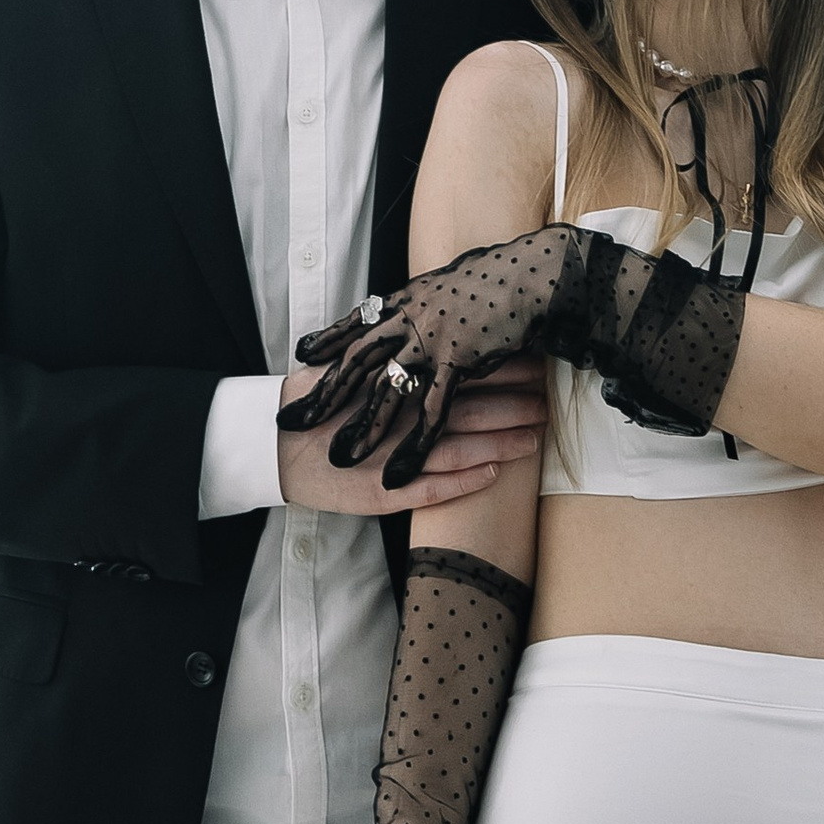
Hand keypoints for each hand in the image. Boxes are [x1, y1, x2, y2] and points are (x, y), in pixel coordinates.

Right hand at [276, 356, 545, 515]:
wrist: (274, 447)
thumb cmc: (318, 405)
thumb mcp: (356, 368)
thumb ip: (393, 355)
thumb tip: (436, 332)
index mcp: (395, 381)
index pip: (455, 368)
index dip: (493, 363)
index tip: (529, 353)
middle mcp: (398, 413)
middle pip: (465, 403)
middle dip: (510, 399)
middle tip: (548, 393)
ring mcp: (393, 453)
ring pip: (458, 443)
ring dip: (501, 438)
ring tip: (539, 433)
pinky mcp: (384, 491)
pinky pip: (431, 485)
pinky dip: (466, 480)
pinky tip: (498, 473)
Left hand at [280, 225, 590, 481]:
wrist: (531, 273)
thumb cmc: (497, 278)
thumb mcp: (450, 283)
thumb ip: (426, 301)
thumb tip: (412, 304)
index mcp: (408, 299)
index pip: (358, 322)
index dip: (329, 338)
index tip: (300, 354)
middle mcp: (412, 318)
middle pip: (358, 361)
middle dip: (326, 393)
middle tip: (294, 420)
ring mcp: (433, 340)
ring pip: (388, 391)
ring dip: (363, 429)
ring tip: (338, 458)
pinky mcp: (458, 363)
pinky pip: (429, 413)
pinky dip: (412, 447)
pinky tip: (396, 471)